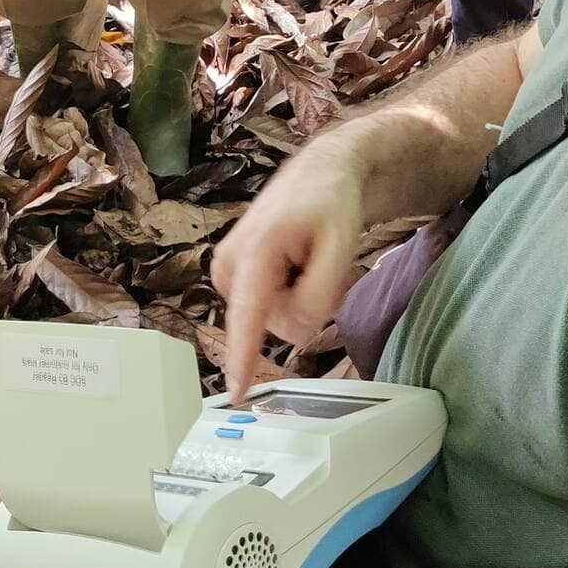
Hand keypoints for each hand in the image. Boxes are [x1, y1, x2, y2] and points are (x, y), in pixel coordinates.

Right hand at [211, 143, 368, 395]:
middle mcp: (230, 260)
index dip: (243, 357)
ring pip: (270, 317)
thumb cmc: (332, 203)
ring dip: (297, 296)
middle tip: (322, 264)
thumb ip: (318, 295)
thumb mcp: (342, 247)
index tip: (236, 393)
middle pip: (273, 321)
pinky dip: (287, 292)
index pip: (248, 314)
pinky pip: (264, 307)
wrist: (320, 173)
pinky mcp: (230, 274)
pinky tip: (297, 263)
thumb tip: (293, 332)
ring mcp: (226, 268)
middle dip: (303, 305)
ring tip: (310, 258)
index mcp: (257, 249)